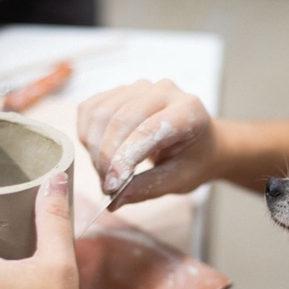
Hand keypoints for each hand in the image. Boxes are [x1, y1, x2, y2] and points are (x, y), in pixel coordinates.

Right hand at [77, 79, 215, 207]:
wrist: (199, 142)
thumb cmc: (192, 160)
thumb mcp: (177, 180)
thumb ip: (146, 188)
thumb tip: (112, 201)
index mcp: (188, 110)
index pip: (147, 130)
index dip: (123, 160)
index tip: (112, 187)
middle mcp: (164, 90)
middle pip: (119, 120)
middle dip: (106, 158)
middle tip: (108, 187)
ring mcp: (139, 87)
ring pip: (100, 114)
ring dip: (95, 150)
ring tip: (106, 174)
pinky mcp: (119, 91)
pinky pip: (90, 110)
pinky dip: (88, 136)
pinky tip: (100, 154)